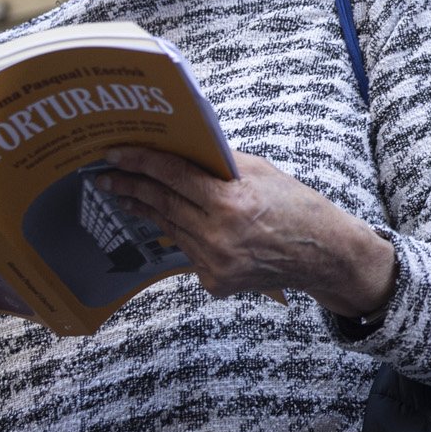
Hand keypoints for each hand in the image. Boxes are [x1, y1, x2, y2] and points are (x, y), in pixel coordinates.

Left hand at [95, 149, 394, 311]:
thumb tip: (181, 150)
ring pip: (170, 228)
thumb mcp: (262, 173)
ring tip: (123, 194)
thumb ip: (220, 164)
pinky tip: (166, 221)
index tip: (116, 152)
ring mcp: (215, 263)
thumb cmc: (298, 207)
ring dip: (146, 209)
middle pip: (164, 204)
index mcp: (233, 202)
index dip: (142, 161)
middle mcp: (220, 236)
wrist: (324, 255)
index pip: (174, 176)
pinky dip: (179, 233)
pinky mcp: (215, 281)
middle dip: (131, 186)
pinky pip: (188, 250)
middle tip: (106, 175)